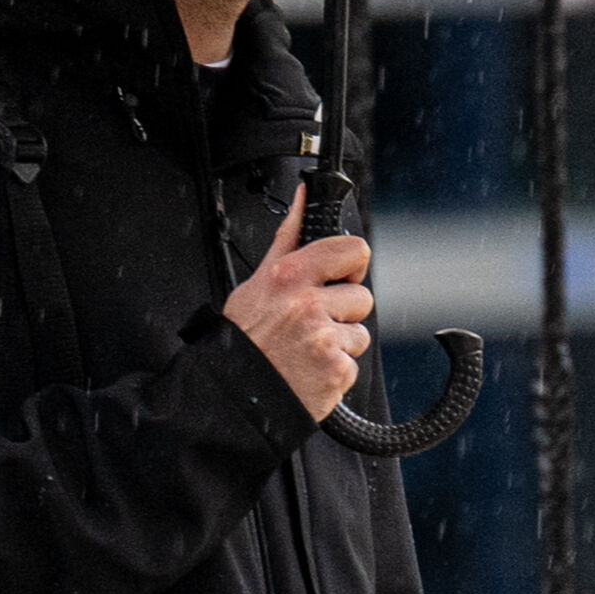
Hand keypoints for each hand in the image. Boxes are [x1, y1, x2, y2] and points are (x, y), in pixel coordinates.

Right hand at [223, 186, 372, 420]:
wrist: (232, 395)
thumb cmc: (243, 340)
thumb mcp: (256, 283)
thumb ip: (287, 240)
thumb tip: (303, 198)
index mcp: (290, 277)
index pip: (353, 251)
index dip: (351, 265)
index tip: (340, 276)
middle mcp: (309, 306)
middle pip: (361, 296)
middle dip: (343, 311)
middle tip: (312, 323)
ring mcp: (324, 340)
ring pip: (359, 333)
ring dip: (340, 343)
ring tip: (306, 350)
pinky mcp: (336, 372)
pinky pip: (353, 365)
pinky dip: (335, 371)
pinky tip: (309, 369)